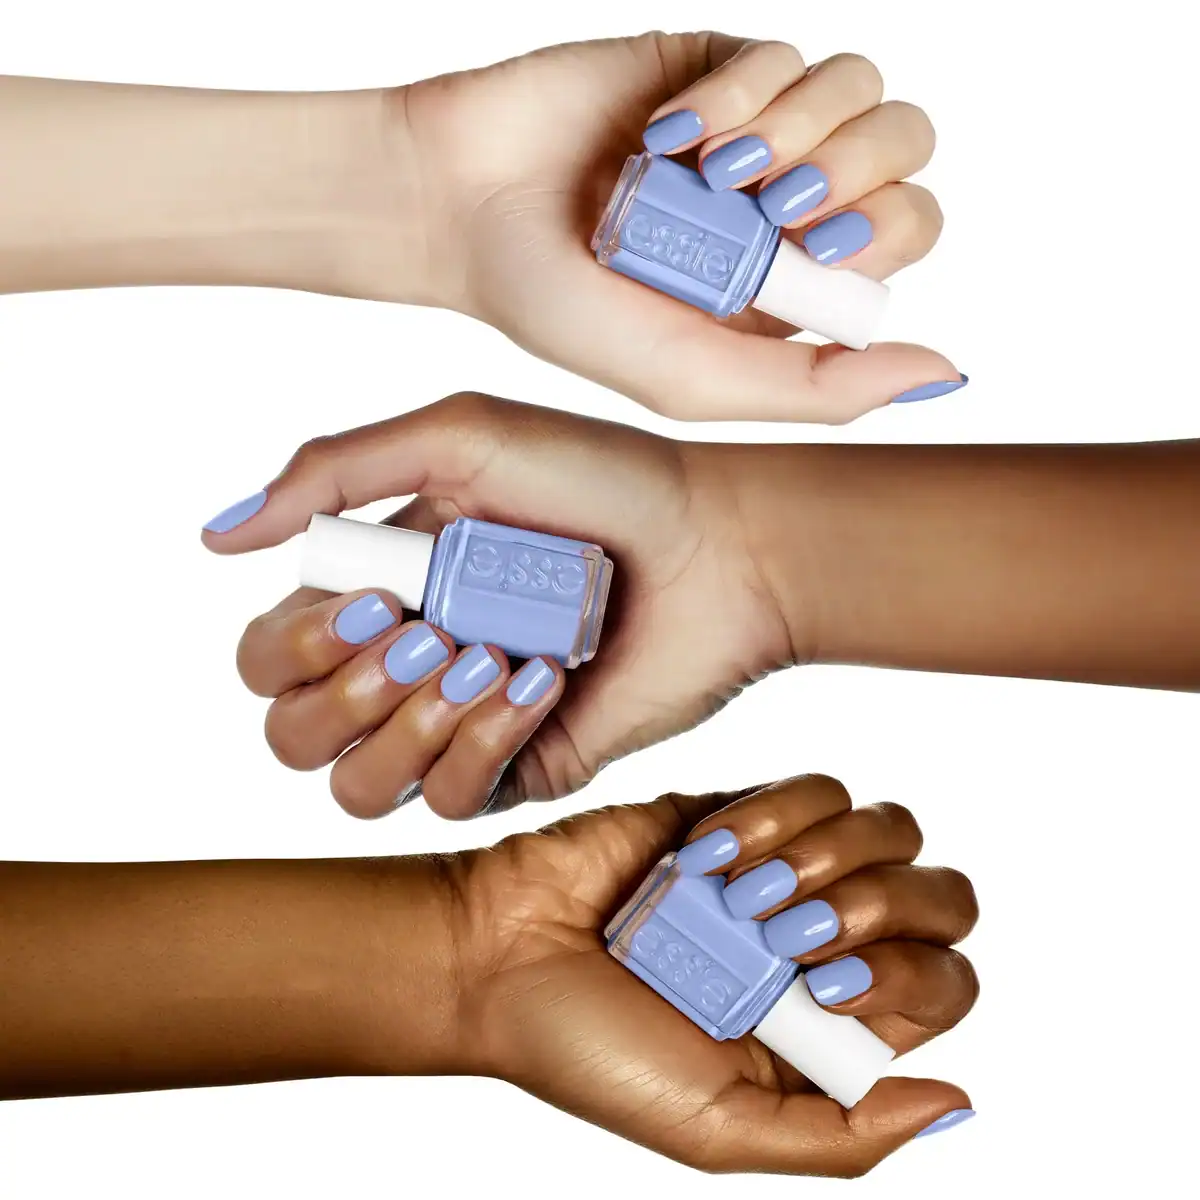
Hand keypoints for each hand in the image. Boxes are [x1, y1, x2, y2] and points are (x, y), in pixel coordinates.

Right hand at [207, 393, 788, 818]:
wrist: (718, 548)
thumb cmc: (599, 482)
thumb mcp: (460, 440)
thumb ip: (332, 475)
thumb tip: (216, 538)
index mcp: (379, 588)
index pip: (271, 655)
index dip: (300, 642)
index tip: (385, 592)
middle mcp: (408, 663)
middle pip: (292, 733)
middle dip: (344, 690)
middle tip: (427, 631)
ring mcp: (460, 723)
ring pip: (356, 788)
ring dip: (409, 725)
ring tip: (486, 659)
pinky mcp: (521, 767)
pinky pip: (449, 801)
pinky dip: (482, 743)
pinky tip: (539, 686)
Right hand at [390, 33, 963, 421]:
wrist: (462, 214)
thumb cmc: (565, 308)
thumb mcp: (694, 378)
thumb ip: (818, 389)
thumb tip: (945, 373)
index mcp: (791, 285)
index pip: (904, 234)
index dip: (885, 227)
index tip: (810, 246)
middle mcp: (783, 205)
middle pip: (905, 151)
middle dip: (856, 170)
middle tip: (775, 204)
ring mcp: (753, 130)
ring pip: (860, 88)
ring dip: (801, 127)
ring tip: (715, 170)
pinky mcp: (714, 67)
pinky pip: (784, 53)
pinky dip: (743, 93)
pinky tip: (676, 134)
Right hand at [449, 773, 977, 1174]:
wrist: (498, 956)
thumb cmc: (592, 1050)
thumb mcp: (717, 1129)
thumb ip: (840, 1133)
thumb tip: (956, 1100)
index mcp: (833, 1027)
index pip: (946, 983)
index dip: (911, 978)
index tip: (818, 990)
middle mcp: (824, 943)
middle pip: (943, 896)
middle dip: (879, 909)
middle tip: (787, 939)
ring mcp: (788, 868)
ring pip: (889, 830)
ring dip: (825, 860)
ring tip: (738, 897)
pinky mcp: (740, 809)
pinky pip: (816, 789)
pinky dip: (775, 818)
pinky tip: (709, 856)